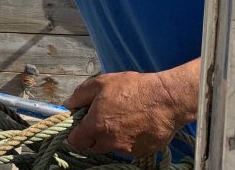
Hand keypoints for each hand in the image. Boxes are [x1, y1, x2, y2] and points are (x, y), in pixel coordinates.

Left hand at [63, 67, 195, 156]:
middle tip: (103, 118)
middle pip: (93, 146)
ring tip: (123, 118)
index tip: (80, 124)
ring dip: (112, 137)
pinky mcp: (142, 152)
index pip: (75, 142)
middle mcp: (109, 142)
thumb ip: (79, 96)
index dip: (75, 133)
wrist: (167, 99)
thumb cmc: (133, 88)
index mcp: (95, 126)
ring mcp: (127, 150)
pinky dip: (129, 139)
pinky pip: (129, 148)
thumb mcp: (100, 83)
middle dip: (94, 135)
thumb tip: (67, 105)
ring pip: (111, 147)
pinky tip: (136, 124)